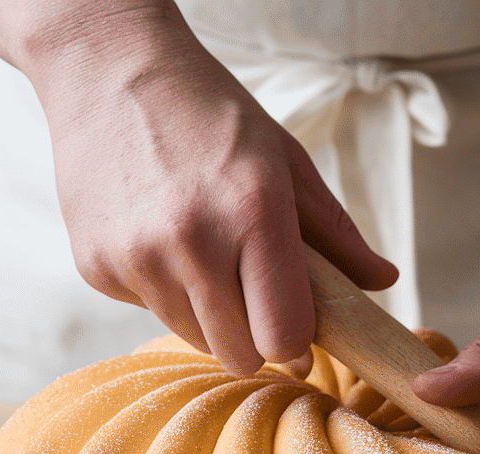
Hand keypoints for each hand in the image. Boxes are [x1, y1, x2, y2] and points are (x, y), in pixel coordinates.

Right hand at [29, 9, 395, 374]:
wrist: (108, 72)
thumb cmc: (209, 115)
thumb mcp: (286, 161)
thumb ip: (337, 234)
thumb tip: (384, 283)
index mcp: (252, 213)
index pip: (283, 336)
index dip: (297, 343)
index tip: (299, 332)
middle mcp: (191, 243)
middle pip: (239, 354)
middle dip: (255, 338)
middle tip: (254, 295)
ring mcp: (136, 259)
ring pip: (192, 338)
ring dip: (209, 315)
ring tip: (205, 252)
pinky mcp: (95, 267)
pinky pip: (148, 310)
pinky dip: (163, 290)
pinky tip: (159, 236)